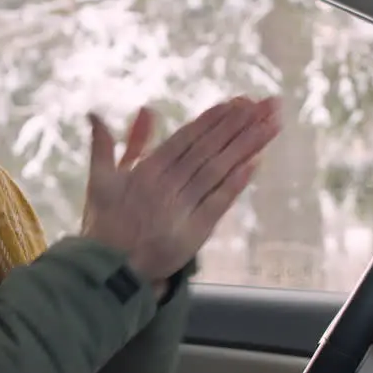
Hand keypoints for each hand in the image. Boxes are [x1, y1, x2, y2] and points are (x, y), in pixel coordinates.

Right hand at [83, 96, 280, 287]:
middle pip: (207, 150)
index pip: (185, 139)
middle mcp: (165, 186)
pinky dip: (235, 184)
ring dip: (245, 147)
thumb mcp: (102, 179)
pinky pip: (217, 204)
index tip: (237, 102)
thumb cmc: (104, 225)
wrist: (107, 271)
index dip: (212, 120)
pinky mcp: (193, 234)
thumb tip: (126, 111)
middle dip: (238, 125)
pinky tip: (255, 163)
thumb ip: (111, 144)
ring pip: (217, 171)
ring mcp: (181, 210)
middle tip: (266, 104)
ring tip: (270, 125)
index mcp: (145, 172)